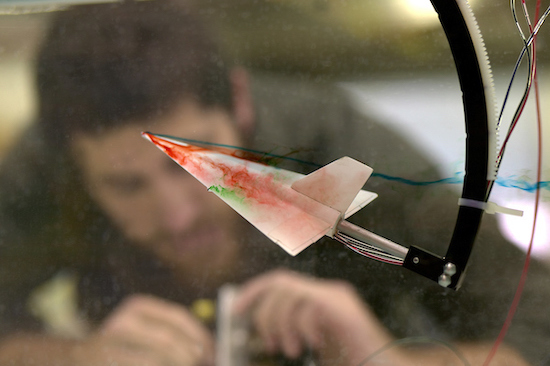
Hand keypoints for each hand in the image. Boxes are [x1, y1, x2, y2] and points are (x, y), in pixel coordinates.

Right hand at [71, 294, 214, 365]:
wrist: (73, 359)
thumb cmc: (120, 347)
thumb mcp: (144, 330)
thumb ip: (173, 335)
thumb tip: (207, 351)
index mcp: (137, 307)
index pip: (177, 317)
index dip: (200, 336)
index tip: (213, 353)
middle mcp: (120, 323)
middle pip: (167, 341)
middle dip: (191, 357)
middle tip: (206, 363)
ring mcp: (106, 347)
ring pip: (154, 361)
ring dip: (178, 363)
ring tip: (188, 364)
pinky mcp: (103, 362)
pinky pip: (143, 365)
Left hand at [232, 270, 402, 365]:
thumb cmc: (350, 361)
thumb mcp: (311, 344)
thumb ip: (290, 332)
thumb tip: (261, 333)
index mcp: (318, 298)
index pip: (279, 281)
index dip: (253, 292)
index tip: (234, 311)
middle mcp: (327, 292)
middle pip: (279, 282)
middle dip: (264, 313)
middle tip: (269, 343)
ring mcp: (337, 298)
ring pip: (290, 292)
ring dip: (281, 324)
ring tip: (290, 350)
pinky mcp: (344, 309)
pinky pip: (310, 306)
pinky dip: (303, 327)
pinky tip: (312, 345)